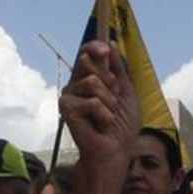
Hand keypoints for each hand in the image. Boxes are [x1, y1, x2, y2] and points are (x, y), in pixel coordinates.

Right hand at [61, 42, 140, 165]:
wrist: (116, 150)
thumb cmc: (122, 124)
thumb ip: (119, 69)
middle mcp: (77, 83)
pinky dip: (104, 114)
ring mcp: (70, 95)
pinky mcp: (66, 108)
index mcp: (90, 78)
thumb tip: (110, 43)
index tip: (105, 49)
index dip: (94, 47)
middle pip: (86, 61)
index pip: (86, 53)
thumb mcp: (126, 92)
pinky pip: (92, 101)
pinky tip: (101, 125)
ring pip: (91, 81)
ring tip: (108, 115)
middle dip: (108, 79)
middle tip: (113, 99)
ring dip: (109, 101)